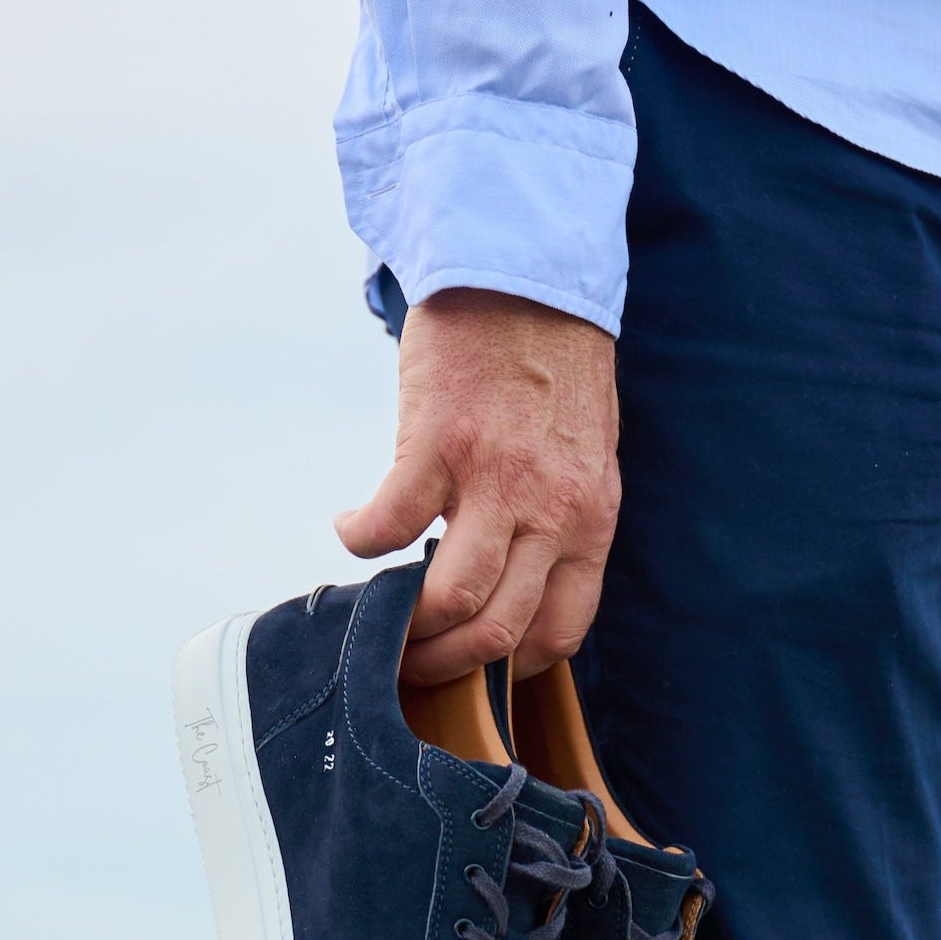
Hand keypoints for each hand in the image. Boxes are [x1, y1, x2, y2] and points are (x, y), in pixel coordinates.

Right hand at [336, 288, 620, 683]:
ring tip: (379, 614)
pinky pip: (389, 524)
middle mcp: (549, 510)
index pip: (561, 629)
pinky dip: (360, 539)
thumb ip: (560, 520)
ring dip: (404, 623)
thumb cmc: (551, 367)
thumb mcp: (584, 457)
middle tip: (409, 661)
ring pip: (451, 596)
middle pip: (499, 630)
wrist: (525, 275)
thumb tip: (518, 579)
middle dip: (446, 663)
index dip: (516, 664)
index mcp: (589, 519)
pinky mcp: (438, 443)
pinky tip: (351, 529)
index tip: (478, 663)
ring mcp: (494, 479)